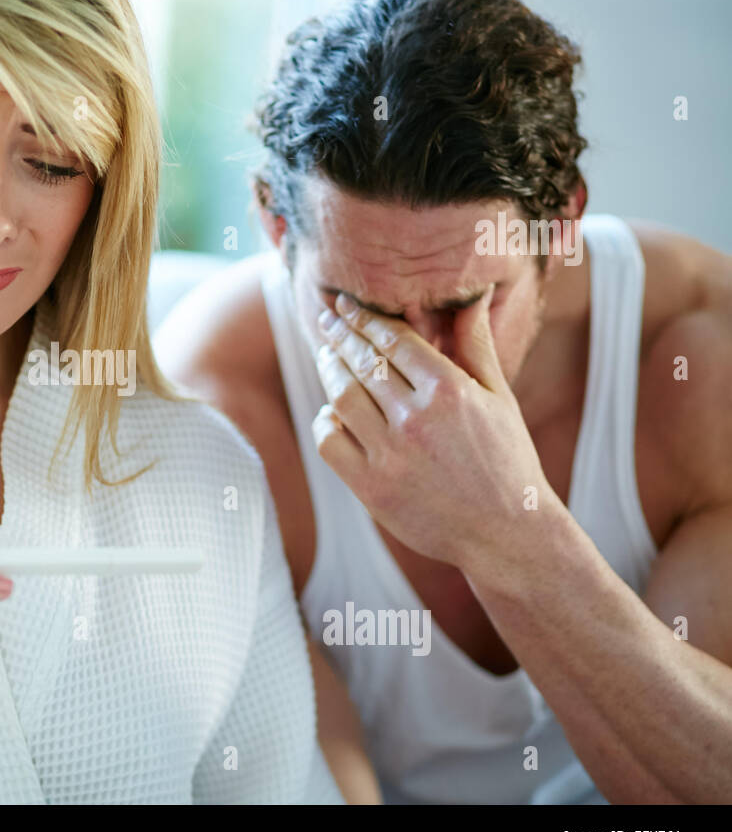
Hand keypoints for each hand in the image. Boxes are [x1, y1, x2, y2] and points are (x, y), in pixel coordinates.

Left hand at [309, 287, 554, 569]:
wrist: (506, 534)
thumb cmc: (507, 461)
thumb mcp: (500, 398)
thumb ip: (477, 347)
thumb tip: (471, 297)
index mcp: (449, 391)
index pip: (393, 340)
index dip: (365, 319)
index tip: (347, 306)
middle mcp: (416, 419)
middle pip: (363, 362)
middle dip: (340, 335)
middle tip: (327, 320)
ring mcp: (390, 455)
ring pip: (341, 397)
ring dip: (329, 371)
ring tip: (327, 357)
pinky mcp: (371, 488)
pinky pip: (329, 442)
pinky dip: (324, 422)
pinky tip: (330, 413)